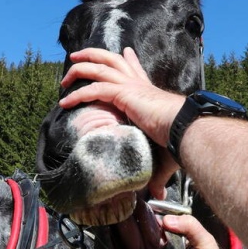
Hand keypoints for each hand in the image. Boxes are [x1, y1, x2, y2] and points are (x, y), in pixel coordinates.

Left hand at [60, 47, 183, 196]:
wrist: (183, 129)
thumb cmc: (179, 140)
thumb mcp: (165, 153)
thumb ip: (158, 174)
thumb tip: (159, 196)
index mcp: (148, 91)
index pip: (137, 69)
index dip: (130, 60)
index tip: (127, 53)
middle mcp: (138, 83)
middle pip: (112, 58)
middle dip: (93, 55)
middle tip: (78, 55)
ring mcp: (130, 85)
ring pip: (99, 66)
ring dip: (79, 69)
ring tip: (64, 79)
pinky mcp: (123, 93)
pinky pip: (93, 89)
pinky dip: (77, 95)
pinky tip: (65, 102)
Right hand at [116, 214, 234, 248]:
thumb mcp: (205, 241)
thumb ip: (190, 224)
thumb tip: (165, 219)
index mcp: (173, 241)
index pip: (155, 225)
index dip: (147, 217)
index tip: (136, 208)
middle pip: (140, 238)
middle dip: (132, 230)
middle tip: (122, 221)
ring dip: (122, 246)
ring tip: (112, 235)